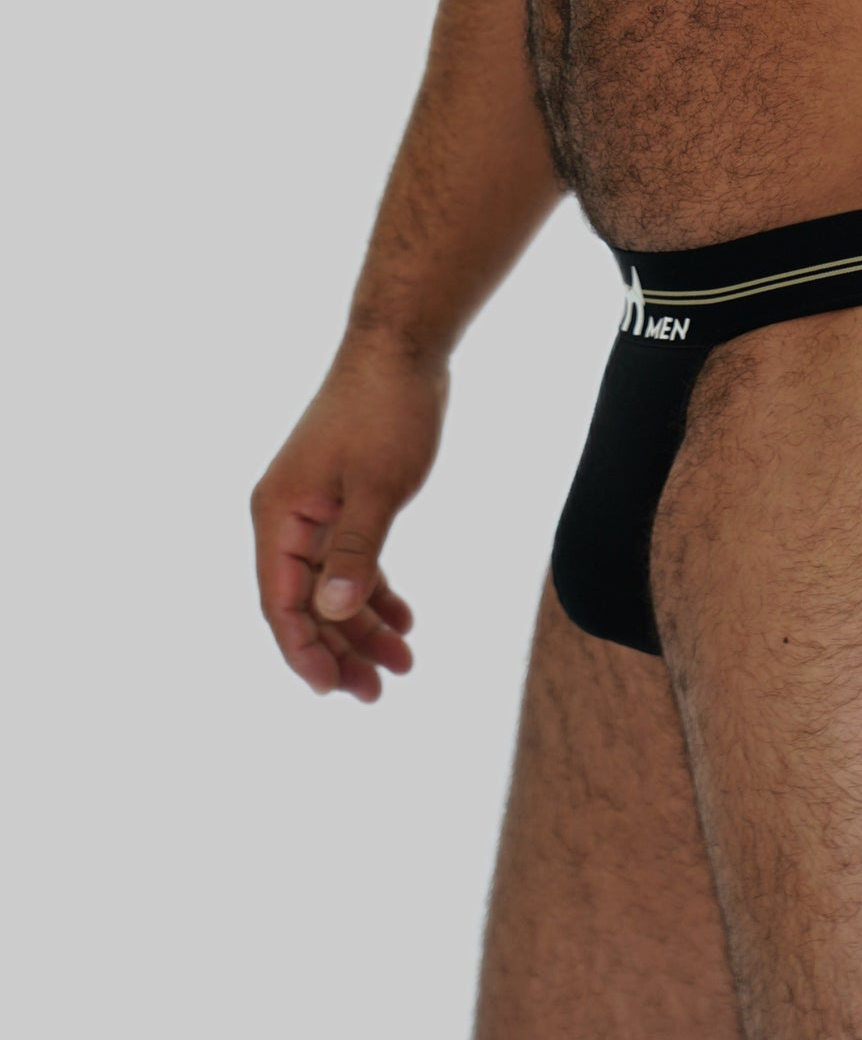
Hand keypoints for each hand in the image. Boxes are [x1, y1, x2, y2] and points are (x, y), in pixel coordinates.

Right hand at [250, 338, 448, 701]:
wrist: (402, 348)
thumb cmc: (386, 410)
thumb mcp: (378, 488)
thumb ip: (355, 553)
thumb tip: (330, 613)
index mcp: (279, 516)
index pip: (281, 602)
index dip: (303, 650)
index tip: (333, 690)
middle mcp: (287, 518)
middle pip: (305, 603)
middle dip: (339, 649)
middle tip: (378, 691)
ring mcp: (315, 509)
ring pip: (331, 587)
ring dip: (362, 626)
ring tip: (402, 665)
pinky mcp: (343, 500)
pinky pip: (351, 561)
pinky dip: (374, 590)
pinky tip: (403, 618)